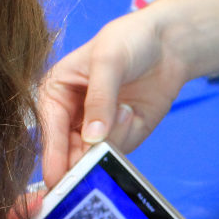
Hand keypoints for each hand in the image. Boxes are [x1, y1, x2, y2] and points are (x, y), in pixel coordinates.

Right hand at [38, 12, 188, 186]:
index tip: (57, 178)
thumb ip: (100, 98)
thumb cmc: (129, 40)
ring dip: (112, 139)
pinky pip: (121, 151)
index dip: (53, 155)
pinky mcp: (122, 136)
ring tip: (125, 108)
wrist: (168, 44)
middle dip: (82, 160)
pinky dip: (128, 134)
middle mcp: (71, 117)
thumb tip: (92, 137)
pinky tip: (133, 111)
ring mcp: (97, 130)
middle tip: (92, 167)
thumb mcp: (108, 60)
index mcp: (56, 94)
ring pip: (95, 156)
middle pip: (69, 154)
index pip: (50, 130)